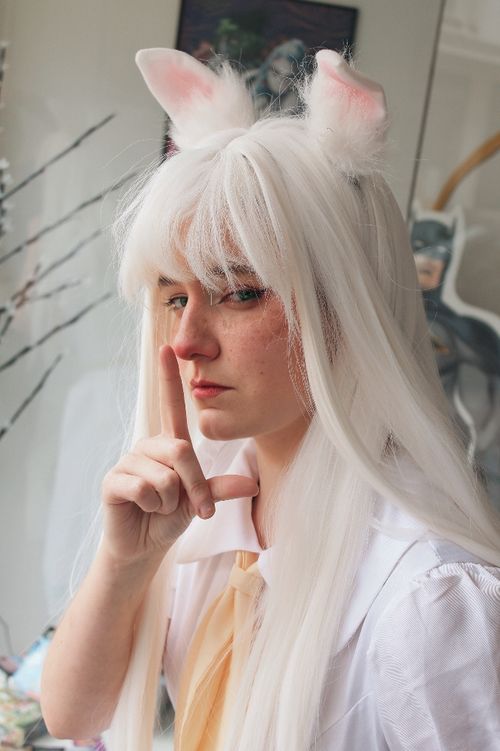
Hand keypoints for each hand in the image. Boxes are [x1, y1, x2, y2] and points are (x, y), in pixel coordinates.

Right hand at [100, 344, 258, 563]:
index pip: (170, 404)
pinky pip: (143, 486)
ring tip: (159, 506)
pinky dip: (151, 504)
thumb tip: (252, 485)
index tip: (168, 347)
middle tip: (194, 508)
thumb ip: (220, 489)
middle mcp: (148, 446)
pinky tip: (143, 508)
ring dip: (169, 501)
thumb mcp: (201, 501)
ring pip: (164, 475)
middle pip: (181, 451)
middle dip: (194, 486)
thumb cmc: (171, 517)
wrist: (145, 545)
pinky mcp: (113, 479)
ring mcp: (129, 460)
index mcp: (170, 444)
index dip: (169, 376)